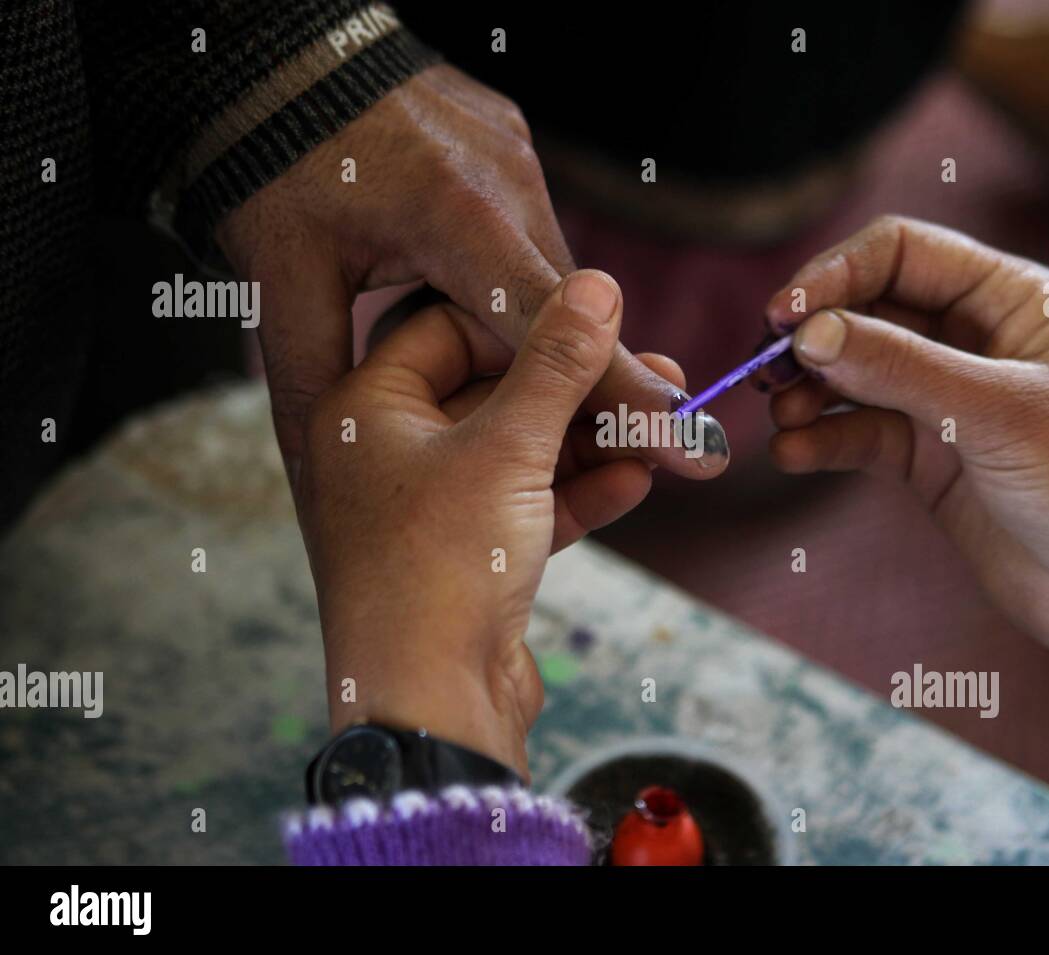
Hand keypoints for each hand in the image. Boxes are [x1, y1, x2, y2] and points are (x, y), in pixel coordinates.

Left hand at [216, 63, 725, 487]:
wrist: (273, 51)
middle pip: (559, 304)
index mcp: (454, 216)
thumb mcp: (278, 276)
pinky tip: (506, 328)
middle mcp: (504, 182)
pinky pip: (532, 235)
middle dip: (584, 376)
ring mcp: (513, 156)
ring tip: (553, 402)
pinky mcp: (509, 146)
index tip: (677, 437)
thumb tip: (313, 465)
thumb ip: (310, 374)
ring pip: (547, 274)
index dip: (615, 388)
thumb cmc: (271, 161)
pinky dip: (527, 288)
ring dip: (548, 336)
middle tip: (631, 439)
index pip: (550, 323)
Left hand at [297, 271, 673, 779]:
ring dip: (592, 444)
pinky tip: (636, 481)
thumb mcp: (508, 449)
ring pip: (520, 453)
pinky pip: (525, 506)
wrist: (429, 710)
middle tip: (659, 381)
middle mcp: (385, 453)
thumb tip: (597, 285)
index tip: (602, 321)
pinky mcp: (464, 557)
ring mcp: (425, 509)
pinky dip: (576, 494)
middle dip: (581, 392)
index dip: (528, 320)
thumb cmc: (441, 569)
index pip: (450, 326)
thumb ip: (557, 364)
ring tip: (667, 431)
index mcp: (364, 408)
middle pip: (495, 393)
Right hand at [763, 216, 1048, 699]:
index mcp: (1010, 298)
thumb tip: (809, 332)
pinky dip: (822, 438)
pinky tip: (793, 453)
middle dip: (812, 336)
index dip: (835, 274)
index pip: (901, 252)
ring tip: (778, 416)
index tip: (782, 315)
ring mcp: (946, 398)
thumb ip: (901, 368)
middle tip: (763, 369)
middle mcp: (973, 338)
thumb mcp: (998, 413)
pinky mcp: (928, 456)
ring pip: (855, 372)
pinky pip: (859, 431)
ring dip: (809, 389)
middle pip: (868, 310)